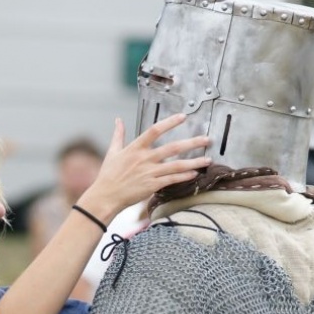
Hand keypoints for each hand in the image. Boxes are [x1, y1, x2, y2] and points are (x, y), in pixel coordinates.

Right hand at [82, 113, 210, 222]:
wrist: (105, 196)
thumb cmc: (108, 176)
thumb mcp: (112, 152)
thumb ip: (118, 135)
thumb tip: (118, 120)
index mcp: (135, 148)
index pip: (155, 130)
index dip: (170, 122)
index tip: (183, 116)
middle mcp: (144, 159)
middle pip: (173, 147)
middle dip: (192, 143)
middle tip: (207, 139)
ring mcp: (149, 172)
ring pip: (176, 166)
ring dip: (194, 162)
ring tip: (207, 160)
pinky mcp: (152, 186)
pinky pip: (172, 180)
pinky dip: (184, 177)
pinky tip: (194, 174)